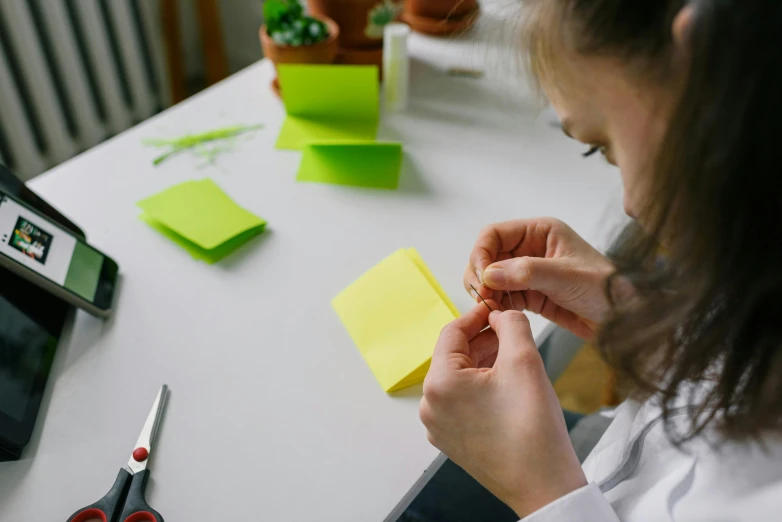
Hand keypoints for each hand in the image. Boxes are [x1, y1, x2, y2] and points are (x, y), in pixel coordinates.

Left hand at [420, 305, 586, 517]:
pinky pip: (460, 401)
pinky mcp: (451, 440)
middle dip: (482, 340)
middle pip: (453, 356)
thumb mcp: (525, 360)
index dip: (477, 315)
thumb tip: (500, 314)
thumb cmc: (533, 428)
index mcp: (439, 383)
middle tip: (511, 330)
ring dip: (482, 362)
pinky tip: (505, 384)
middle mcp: (429, 405)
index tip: (498, 308)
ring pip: (457, 378)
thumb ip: (510, 324)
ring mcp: (438, 426)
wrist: (544, 486)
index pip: (452, 332)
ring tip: (512, 356)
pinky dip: (479, 387)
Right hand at [464, 218, 613, 339]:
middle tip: (483, 297)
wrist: (627, 319)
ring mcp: (530, 273)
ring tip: (492, 308)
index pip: (494, 234)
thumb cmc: (607, 288)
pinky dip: (497, 305)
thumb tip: (488, 274)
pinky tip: (500, 315)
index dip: (481, 253)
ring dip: (487, 292)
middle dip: (480, 275)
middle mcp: (531, 248)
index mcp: (540, 231)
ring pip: (492, 278)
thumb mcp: (566, 277)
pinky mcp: (532, 295)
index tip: (480, 278)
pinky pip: (504, 296)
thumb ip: (526, 273)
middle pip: (488, 256)